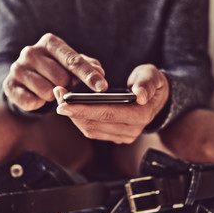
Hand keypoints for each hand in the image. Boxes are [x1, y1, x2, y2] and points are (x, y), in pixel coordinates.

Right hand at [3, 33, 107, 110]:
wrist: (25, 79)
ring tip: (49, 90)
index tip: (102, 87)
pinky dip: (39, 103)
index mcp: (50, 42)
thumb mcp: (72, 64)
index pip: (73, 60)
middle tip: (65, 86)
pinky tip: (37, 97)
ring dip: (53, 96)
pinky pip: (32, 102)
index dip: (89, 75)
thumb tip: (100, 72)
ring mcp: (17, 68)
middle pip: (61, 78)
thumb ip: (88, 66)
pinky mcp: (9, 85)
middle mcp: (31, 51)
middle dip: (68, 87)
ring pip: (47, 92)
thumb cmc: (55, 69)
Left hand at [53, 64, 169, 143]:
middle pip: (95, 124)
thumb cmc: (151, 83)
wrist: (156, 98)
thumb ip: (146, 84)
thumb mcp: (151, 76)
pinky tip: (71, 107)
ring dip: (73, 116)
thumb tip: (139, 96)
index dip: (84, 109)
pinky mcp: (116, 136)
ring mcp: (124, 135)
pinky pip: (93, 131)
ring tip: (60, 98)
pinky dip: (80, 120)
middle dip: (73, 111)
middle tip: (57, 96)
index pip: (107, 113)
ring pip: (91, 130)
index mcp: (141, 115)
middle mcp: (132, 130)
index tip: (63, 103)